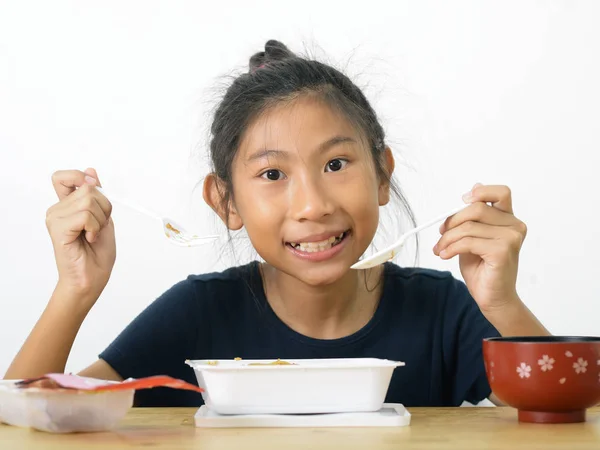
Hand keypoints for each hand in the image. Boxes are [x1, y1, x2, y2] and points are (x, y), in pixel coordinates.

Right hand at [45, 168, 115, 298]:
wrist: (92, 278)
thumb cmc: (97, 253)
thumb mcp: (104, 218)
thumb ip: (97, 195)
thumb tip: (91, 171)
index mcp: (66, 205)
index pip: (64, 177)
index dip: (81, 178)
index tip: (94, 194)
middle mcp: (57, 209)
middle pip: (88, 188)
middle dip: (104, 208)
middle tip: (99, 227)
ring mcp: (55, 218)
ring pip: (89, 201)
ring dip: (100, 220)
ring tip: (93, 235)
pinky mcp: (58, 229)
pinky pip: (86, 216)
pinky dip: (95, 228)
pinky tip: (89, 239)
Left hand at [433, 184, 526, 311]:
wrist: (492, 298)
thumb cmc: (483, 269)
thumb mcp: (473, 237)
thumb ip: (474, 218)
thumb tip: (472, 190)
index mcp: (509, 220)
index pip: (501, 193)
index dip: (481, 191)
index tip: (462, 200)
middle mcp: (514, 226)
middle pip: (476, 208)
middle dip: (452, 221)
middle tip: (441, 233)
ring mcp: (511, 238)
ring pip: (468, 227)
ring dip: (447, 238)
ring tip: (440, 249)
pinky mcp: (502, 251)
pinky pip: (467, 242)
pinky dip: (450, 248)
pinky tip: (445, 255)